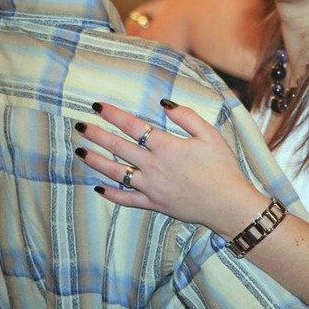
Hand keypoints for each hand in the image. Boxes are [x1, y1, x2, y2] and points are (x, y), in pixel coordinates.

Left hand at [74, 101, 264, 235]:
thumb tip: (164, 104)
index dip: (113, 115)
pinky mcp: (154, 203)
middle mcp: (153, 166)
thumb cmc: (223, 167)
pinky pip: (127, 199)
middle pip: (118, 147)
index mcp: (166, 146)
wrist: (228, 204)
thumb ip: (186, 116)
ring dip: (96, 161)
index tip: (98, 106)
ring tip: (80, 152)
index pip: (133, 126)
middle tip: (80, 126)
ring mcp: (151, 187)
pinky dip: (111, 194)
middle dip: (97, 135)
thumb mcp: (210, 134)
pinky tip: (99, 188)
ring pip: (116, 172)